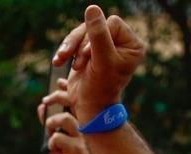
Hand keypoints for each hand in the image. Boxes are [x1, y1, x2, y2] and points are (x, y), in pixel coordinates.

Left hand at [39, 85, 89, 153]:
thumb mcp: (52, 139)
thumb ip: (48, 124)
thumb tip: (42, 105)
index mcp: (80, 125)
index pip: (75, 103)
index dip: (67, 91)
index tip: (59, 82)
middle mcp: (84, 130)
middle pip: (73, 106)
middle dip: (57, 99)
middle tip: (45, 100)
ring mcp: (82, 140)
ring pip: (66, 120)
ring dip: (52, 122)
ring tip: (48, 130)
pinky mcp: (78, 151)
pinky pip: (59, 138)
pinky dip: (52, 142)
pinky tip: (52, 148)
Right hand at [52, 5, 144, 125]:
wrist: (87, 108)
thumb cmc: (99, 88)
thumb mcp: (101, 60)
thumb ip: (98, 35)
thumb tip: (92, 8)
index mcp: (132, 44)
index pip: (112, 23)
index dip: (97, 37)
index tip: (91, 56)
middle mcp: (121, 42)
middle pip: (95, 26)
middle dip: (81, 43)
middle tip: (78, 62)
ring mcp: (104, 46)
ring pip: (82, 32)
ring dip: (70, 47)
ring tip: (62, 61)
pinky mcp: (89, 50)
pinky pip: (74, 40)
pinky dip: (65, 50)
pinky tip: (57, 61)